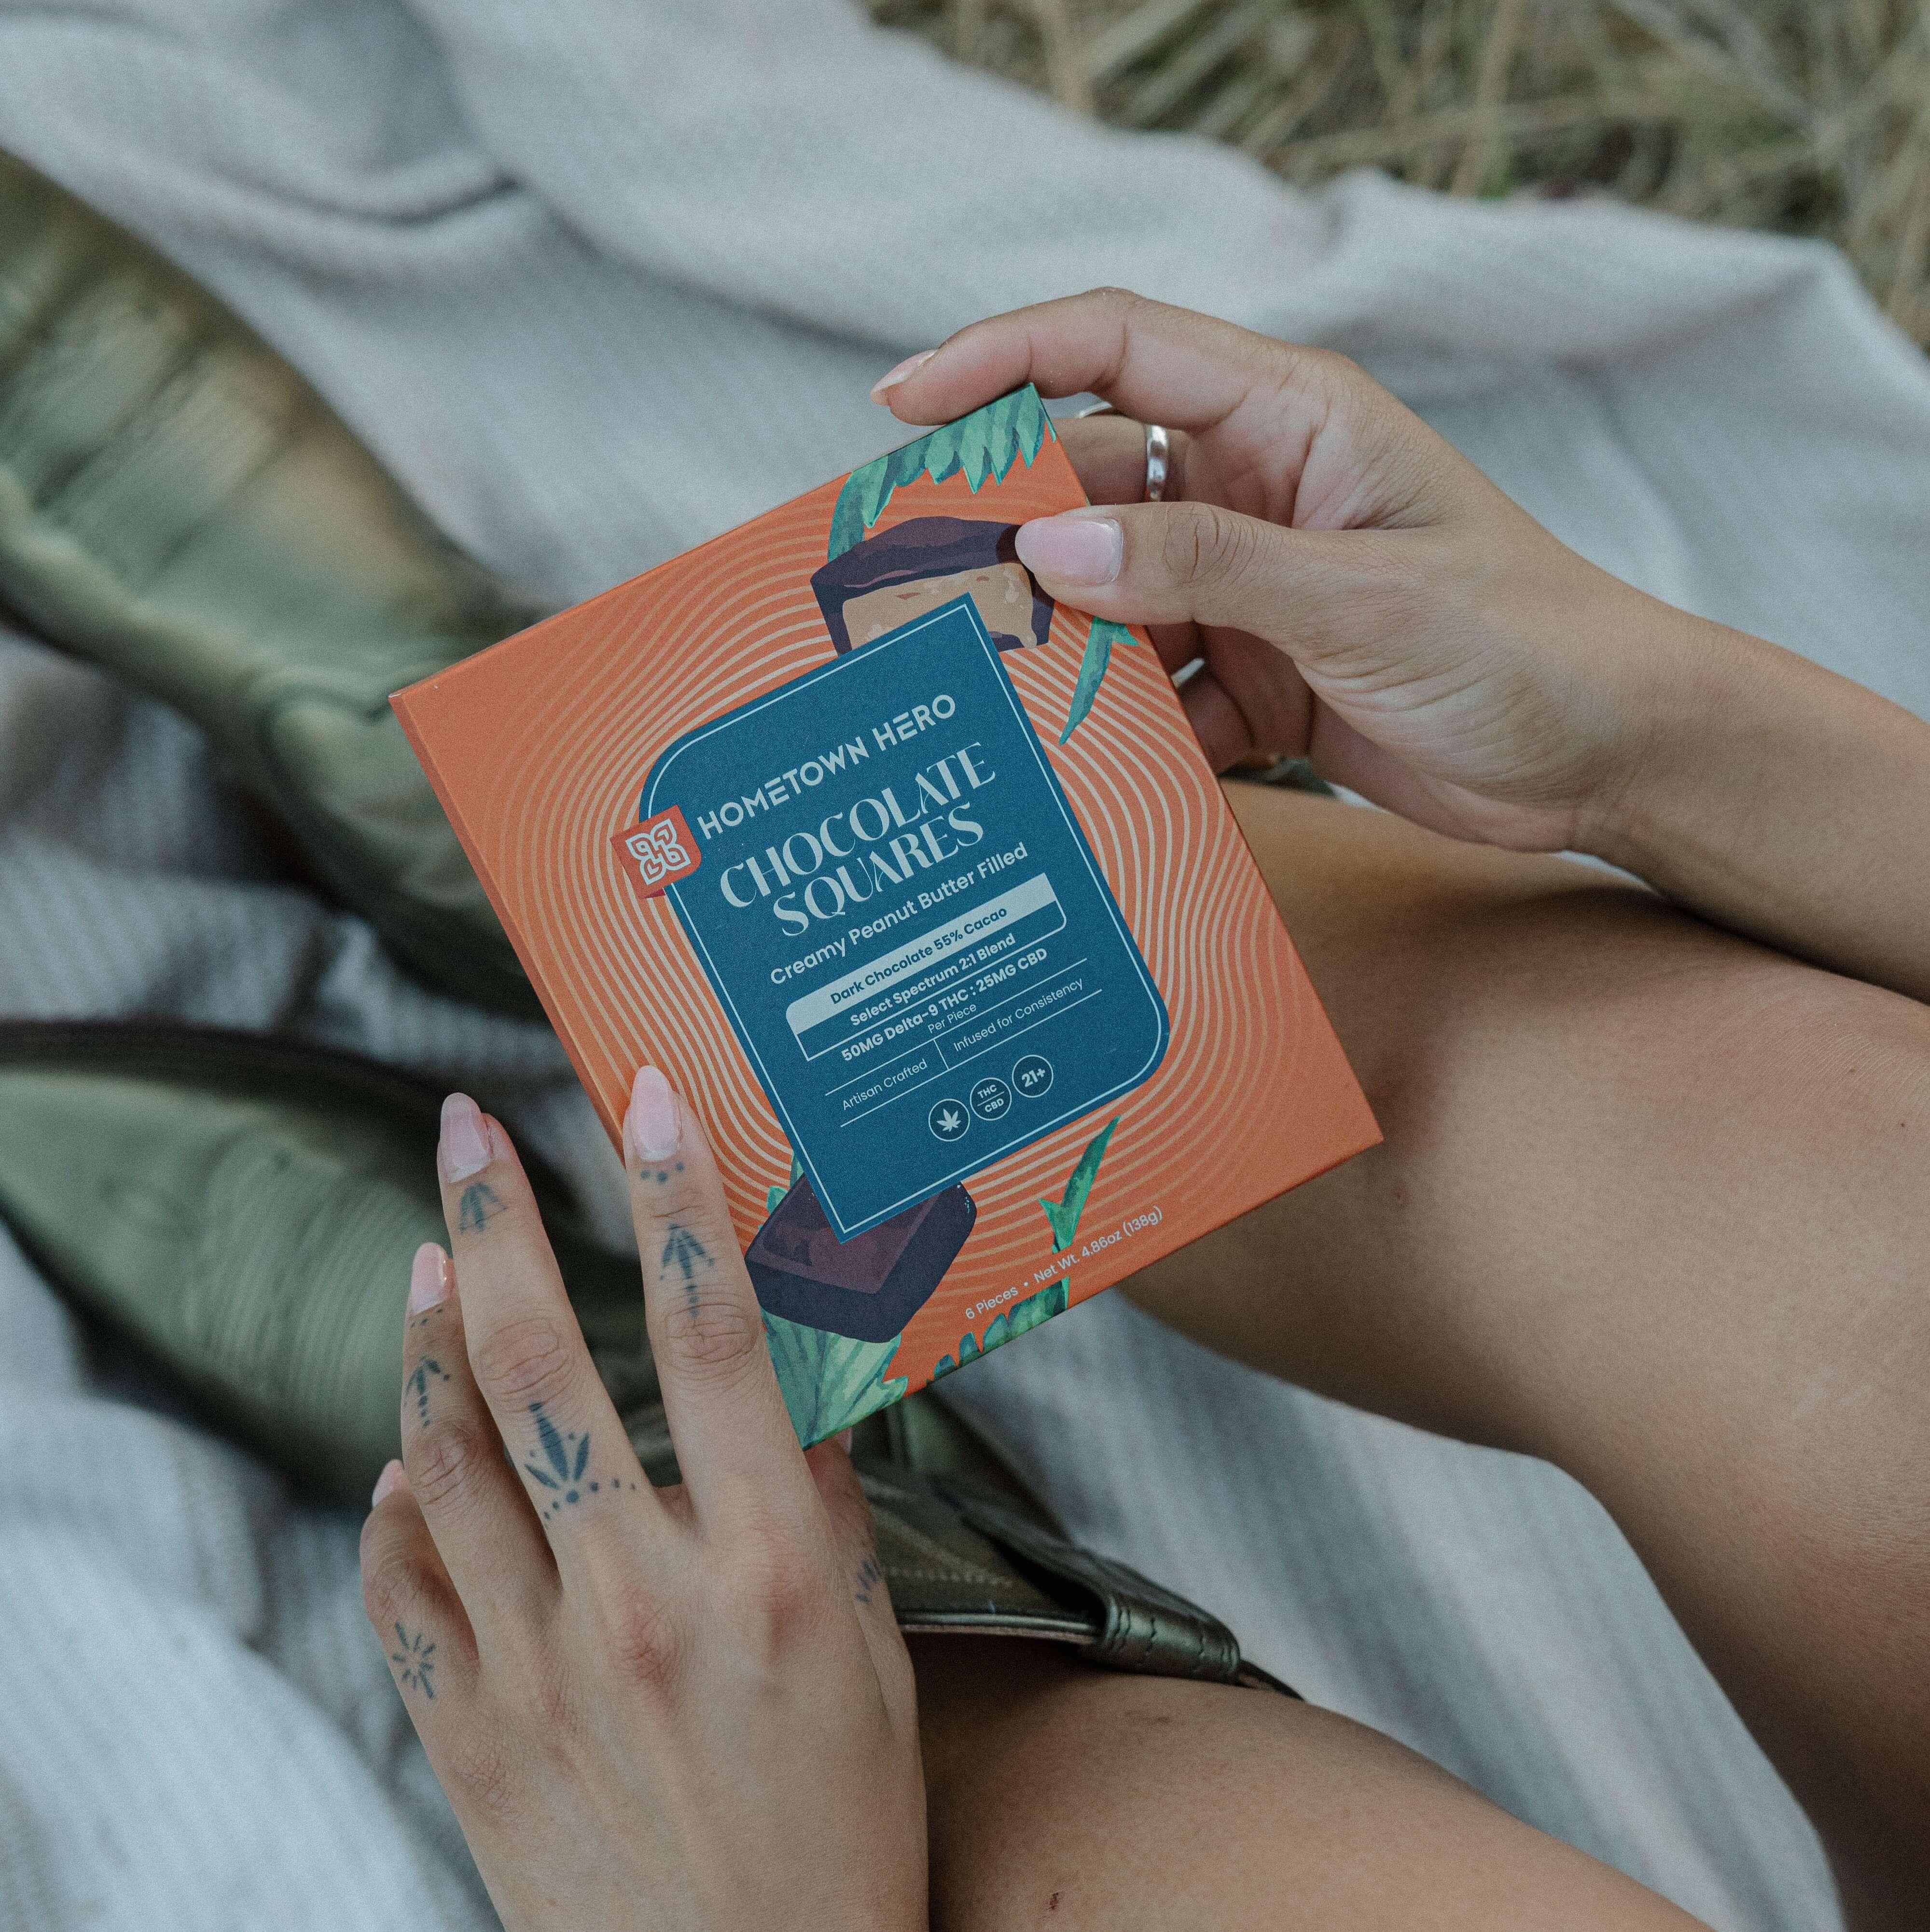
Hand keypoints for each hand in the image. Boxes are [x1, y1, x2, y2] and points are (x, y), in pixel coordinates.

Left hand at [360, 1073, 925, 1931]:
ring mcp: (538, 1665)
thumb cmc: (838, 1832)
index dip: (673, 1195)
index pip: (712, 1332)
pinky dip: (395, 1503)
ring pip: (445, 1453)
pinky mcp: (469, 1735)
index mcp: (766, 1565)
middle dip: (492, 1221)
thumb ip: (829, 1516)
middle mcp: (640, 1594)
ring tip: (429, 1261)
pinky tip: (407, 1457)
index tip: (644, 1100)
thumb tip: (797, 1399)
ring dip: (427, 1339)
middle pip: (537, 1360)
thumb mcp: (878, 1658)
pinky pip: (399, 1585)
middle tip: (465, 1136)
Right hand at [874, 289, 1704, 856]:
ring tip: (991, 697)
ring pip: (1109, 596)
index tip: (902, 408)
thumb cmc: (1525, 641)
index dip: (999, 359)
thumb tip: (1053, 544)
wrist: (1609, 756)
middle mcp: (1253, 490)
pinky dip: (1121, 729)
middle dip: (1008, 534)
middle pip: (1089, 482)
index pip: (1115, 348)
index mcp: (1287, 419)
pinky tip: (1088, 769)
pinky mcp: (1254, 676)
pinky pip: (1153, 691)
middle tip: (922, 595)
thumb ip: (1207, 565)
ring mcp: (1248, 587)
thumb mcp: (1362, 594)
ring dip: (1059, 646)